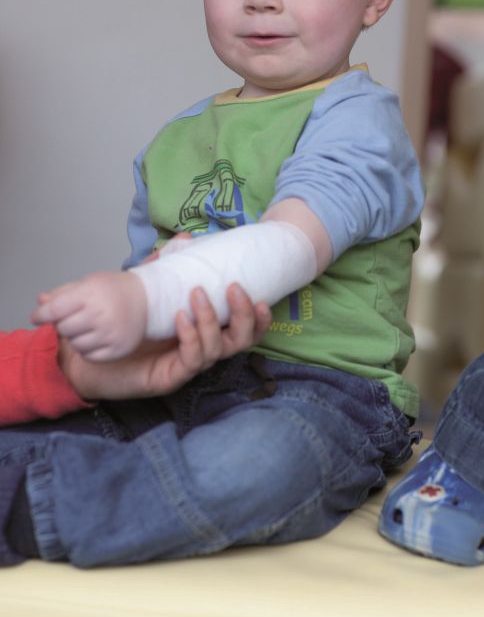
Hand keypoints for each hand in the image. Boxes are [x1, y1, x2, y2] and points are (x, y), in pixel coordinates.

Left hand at [31, 271, 147, 361]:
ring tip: (87, 327)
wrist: (148, 300)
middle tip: (73, 317)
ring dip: (76, 337)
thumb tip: (40, 302)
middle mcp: (100, 315)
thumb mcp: (88, 283)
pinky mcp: (116, 350)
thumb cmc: (115, 290)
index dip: (41, 314)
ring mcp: (109, 334)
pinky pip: (89, 356)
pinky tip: (96, 337)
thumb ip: (62, 293)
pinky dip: (88, 349)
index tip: (37, 317)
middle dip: (63, 324)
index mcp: (90, 294)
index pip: (54, 309)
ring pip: (75, 344)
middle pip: (63, 328)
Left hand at [58, 283, 271, 399]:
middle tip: (234, 290)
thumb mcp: (149, 290)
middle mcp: (203, 349)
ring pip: (218, 349)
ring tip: (196, 295)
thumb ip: (167, 266)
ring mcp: (188, 364)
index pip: (244, 329)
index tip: (261, 297)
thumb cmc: (124, 325)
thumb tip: (186, 239)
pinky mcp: (171, 377)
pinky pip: (192, 360)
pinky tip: (180, 319)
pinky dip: (191, 337)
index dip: (259, 319)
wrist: (89, 353)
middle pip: (241, 341)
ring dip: (211, 319)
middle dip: (244, 316)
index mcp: (205, 330)